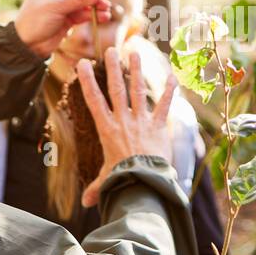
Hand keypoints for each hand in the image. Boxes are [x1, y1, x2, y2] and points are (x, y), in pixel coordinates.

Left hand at [14, 0, 112, 57]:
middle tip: (105, 4)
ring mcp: (63, 5)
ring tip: (106, 13)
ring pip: (84, 4)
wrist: (28, 46)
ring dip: (95, 8)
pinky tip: (102, 17)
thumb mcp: (56, 7)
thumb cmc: (35, 21)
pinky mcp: (67, 18)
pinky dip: (92, 16)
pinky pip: (83, 14)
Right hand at [76, 46, 176, 207]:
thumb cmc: (123, 180)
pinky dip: (169, 91)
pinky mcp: (159, 126)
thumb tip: (85, 204)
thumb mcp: (106, 181)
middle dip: (113, 68)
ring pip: (138, 91)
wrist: (144, 180)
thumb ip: (96, 189)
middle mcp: (124, 120)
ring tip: (134, 52)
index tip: (82, 64)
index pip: (94, 100)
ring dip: (136, 71)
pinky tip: (173, 76)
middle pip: (116, 89)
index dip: (88, 81)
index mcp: (107, 129)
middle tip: (110, 50)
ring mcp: (142, 121)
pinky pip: (164, 105)